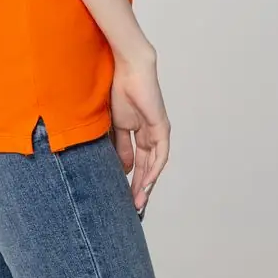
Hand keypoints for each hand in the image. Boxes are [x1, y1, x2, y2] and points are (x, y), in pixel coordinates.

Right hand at [108, 51, 170, 212]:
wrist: (128, 70)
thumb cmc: (119, 89)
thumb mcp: (116, 124)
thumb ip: (119, 146)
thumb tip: (122, 168)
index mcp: (138, 132)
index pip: (136, 162)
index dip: (130, 179)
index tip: (122, 196)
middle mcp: (150, 135)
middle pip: (147, 167)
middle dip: (139, 187)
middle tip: (132, 207)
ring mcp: (157, 132)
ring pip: (155, 164)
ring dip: (147, 184)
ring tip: (138, 202)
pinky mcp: (162, 128)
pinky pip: (160, 154)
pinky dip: (154, 170)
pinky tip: (147, 183)